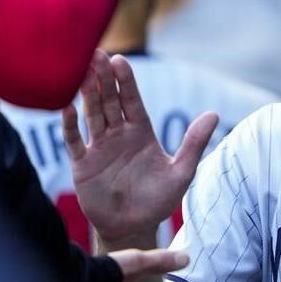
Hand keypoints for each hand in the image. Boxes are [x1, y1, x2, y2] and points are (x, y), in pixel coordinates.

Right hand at [64, 50, 217, 245]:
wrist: (134, 227)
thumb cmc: (159, 200)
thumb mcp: (182, 172)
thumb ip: (194, 143)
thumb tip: (214, 114)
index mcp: (141, 132)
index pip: (132, 101)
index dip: (125, 82)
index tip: (119, 60)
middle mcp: (118, 135)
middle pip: (109, 101)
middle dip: (103, 78)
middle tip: (96, 54)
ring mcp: (99, 147)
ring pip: (91, 114)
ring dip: (86, 94)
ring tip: (79, 70)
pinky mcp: (83, 164)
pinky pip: (73, 140)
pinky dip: (68, 125)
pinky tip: (66, 107)